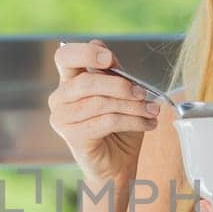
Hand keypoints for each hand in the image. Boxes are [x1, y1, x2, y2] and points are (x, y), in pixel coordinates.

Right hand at [48, 38, 160, 187]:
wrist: (118, 163)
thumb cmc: (119, 127)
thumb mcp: (121, 93)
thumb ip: (113, 72)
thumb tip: (103, 48)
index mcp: (70, 80)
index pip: (65, 56)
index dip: (85, 53)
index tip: (109, 59)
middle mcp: (60, 97)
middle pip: (86, 81)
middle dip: (120, 85)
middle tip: (143, 93)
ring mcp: (62, 118)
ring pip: (100, 103)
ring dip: (133, 106)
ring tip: (152, 111)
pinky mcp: (72, 136)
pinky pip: (106, 121)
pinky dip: (132, 121)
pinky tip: (148, 124)